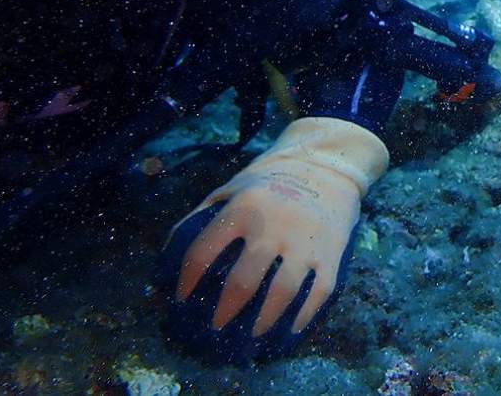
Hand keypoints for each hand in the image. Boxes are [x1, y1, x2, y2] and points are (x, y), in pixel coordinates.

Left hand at [169, 117, 387, 337]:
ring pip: (282, 292)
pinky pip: (318, 291)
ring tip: (252, 335)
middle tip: (216, 327)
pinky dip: (304, 315)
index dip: (187, 281)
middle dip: (225, 312)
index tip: (181, 299)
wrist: (326, 164)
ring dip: (264, 320)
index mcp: (242, 209)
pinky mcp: (330, 253)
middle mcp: (272, 227)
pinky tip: (291, 327)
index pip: (203, 252)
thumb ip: (204, 214)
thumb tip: (170, 250)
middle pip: (243, 282)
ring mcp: (304, 241)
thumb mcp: (233, 187)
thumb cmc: (271, 180)